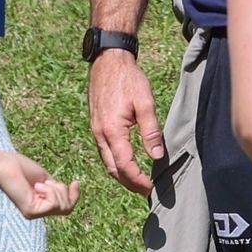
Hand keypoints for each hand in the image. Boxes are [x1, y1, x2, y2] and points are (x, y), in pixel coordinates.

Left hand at [0, 152, 79, 219]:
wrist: (6, 165)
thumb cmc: (22, 168)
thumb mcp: (47, 178)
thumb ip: (58, 188)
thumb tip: (75, 188)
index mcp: (41, 204)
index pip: (66, 208)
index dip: (74, 196)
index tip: (75, 182)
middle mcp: (37, 212)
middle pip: (67, 209)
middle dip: (63, 191)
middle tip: (46, 182)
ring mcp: (33, 214)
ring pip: (62, 206)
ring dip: (55, 190)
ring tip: (39, 183)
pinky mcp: (30, 212)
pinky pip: (53, 203)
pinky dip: (49, 191)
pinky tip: (36, 186)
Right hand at [89, 50, 162, 193]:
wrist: (108, 61)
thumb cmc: (128, 79)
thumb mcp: (145, 103)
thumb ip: (151, 131)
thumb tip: (156, 155)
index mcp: (112, 130)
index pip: (125, 165)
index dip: (138, 180)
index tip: (151, 188)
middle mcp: (99, 134)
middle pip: (112, 169)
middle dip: (128, 183)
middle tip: (145, 190)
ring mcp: (95, 130)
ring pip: (106, 162)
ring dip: (121, 175)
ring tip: (137, 181)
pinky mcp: (96, 126)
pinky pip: (104, 151)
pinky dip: (115, 163)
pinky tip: (126, 163)